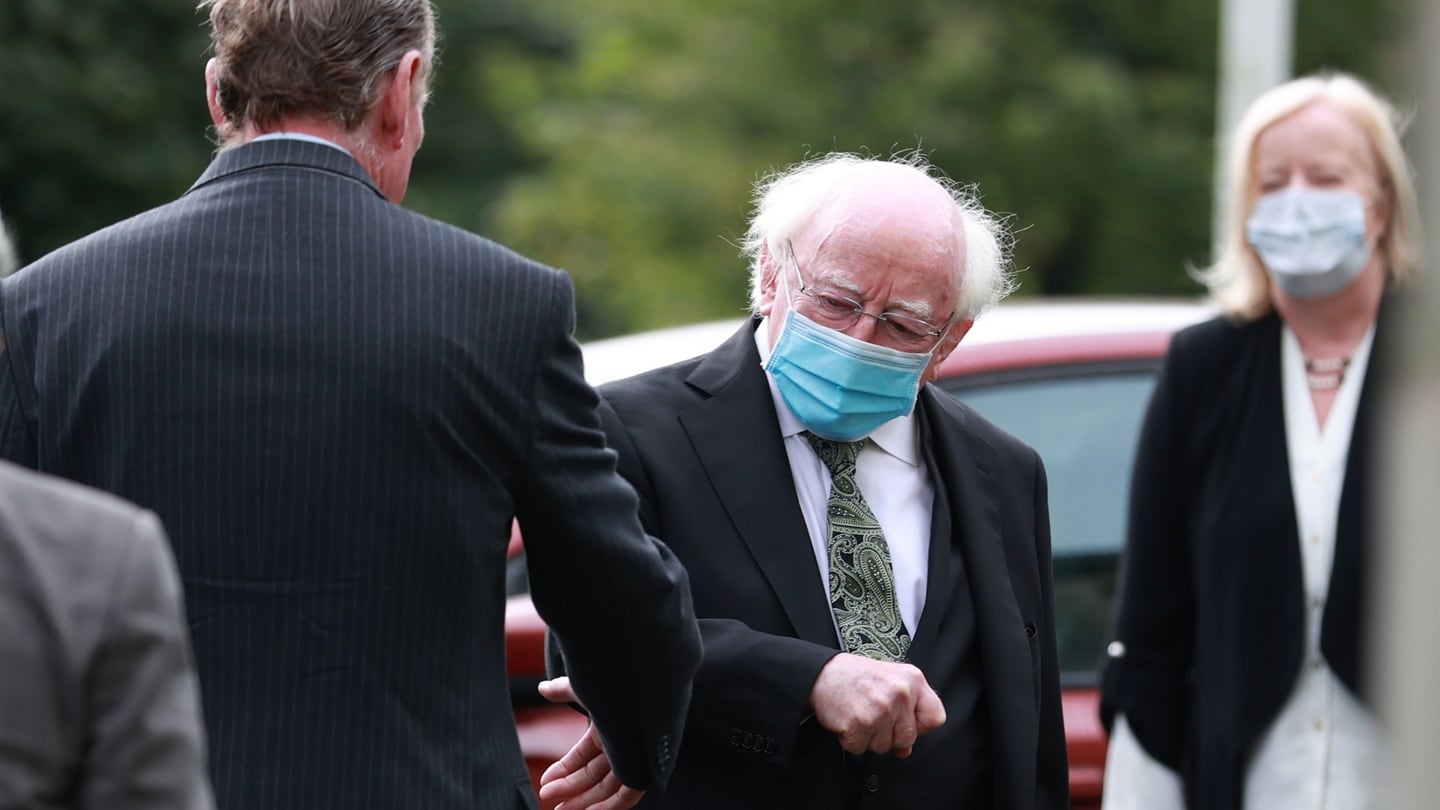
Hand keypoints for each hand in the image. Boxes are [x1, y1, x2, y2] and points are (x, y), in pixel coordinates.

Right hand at [536, 677, 644, 809]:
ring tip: (561, 809)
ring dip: (583, 800)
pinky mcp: (644, 769)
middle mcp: (622, 744)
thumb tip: (542, 688)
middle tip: (547, 797)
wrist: (649, 683)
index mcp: (609, 726)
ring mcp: (633, 757)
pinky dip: (610, 806)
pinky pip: (628, 795)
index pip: (584, 755)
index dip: (564, 768)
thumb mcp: (585, 688)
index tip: (546, 780)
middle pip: (593, 774)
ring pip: (607, 787)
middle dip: (568, 787)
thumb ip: (564, 690)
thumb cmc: (618, 682)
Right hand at [808, 653, 945, 757]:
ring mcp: (880, 710)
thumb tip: (905, 750)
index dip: (919, 726)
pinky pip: (859, 748)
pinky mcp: (858, 724)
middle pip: (907, 738)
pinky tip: (848, 719)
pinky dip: (850, 739)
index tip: (903, 719)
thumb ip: (907, 712)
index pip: (935, 719)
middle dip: (889, 733)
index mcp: (913, 680)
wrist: (823, 672)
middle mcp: (900, 694)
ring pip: (883, 747)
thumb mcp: (892, 681)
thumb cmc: (858, 677)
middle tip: (873, 712)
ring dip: (868, 737)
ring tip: (859, 712)